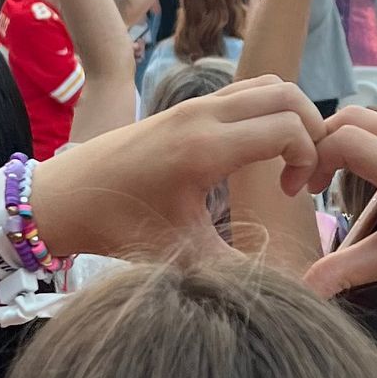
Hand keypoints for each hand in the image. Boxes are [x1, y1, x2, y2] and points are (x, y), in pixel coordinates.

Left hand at [27, 76, 326, 259]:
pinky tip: (256, 152)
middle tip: (302, 175)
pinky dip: (268, 111)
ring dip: (291, 117)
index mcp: (205, 149)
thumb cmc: (119, 228)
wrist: (64, 197)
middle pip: (288, 95)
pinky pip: (246, 90)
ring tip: (285, 161)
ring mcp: (194, 104)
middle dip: (312, 132)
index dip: (309, 160)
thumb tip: (284, 291)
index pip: (289, 128)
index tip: (292, 194)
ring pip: (270, 86)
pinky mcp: (187, 106)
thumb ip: (235, 270)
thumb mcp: (180, 257)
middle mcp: (203, 115)